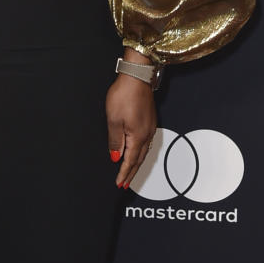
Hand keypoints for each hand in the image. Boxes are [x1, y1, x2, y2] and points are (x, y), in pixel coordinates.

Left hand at [106, 73, 156, 187]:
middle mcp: (147, 134)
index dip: (124, 173)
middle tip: (124, 184)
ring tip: (129, 173)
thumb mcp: (114, 120)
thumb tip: (116, 157)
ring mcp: (150, 128)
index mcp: (138, 137)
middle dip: (131, 173)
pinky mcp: (149, 121)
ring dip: (136, 164)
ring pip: (143, 152)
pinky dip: (140, 153)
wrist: (137, 77)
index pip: (130, 161)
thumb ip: (116, 141)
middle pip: (139, 159)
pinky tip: (136, 153)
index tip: (119, 184)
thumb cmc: (124, 95)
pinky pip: (145, 143)